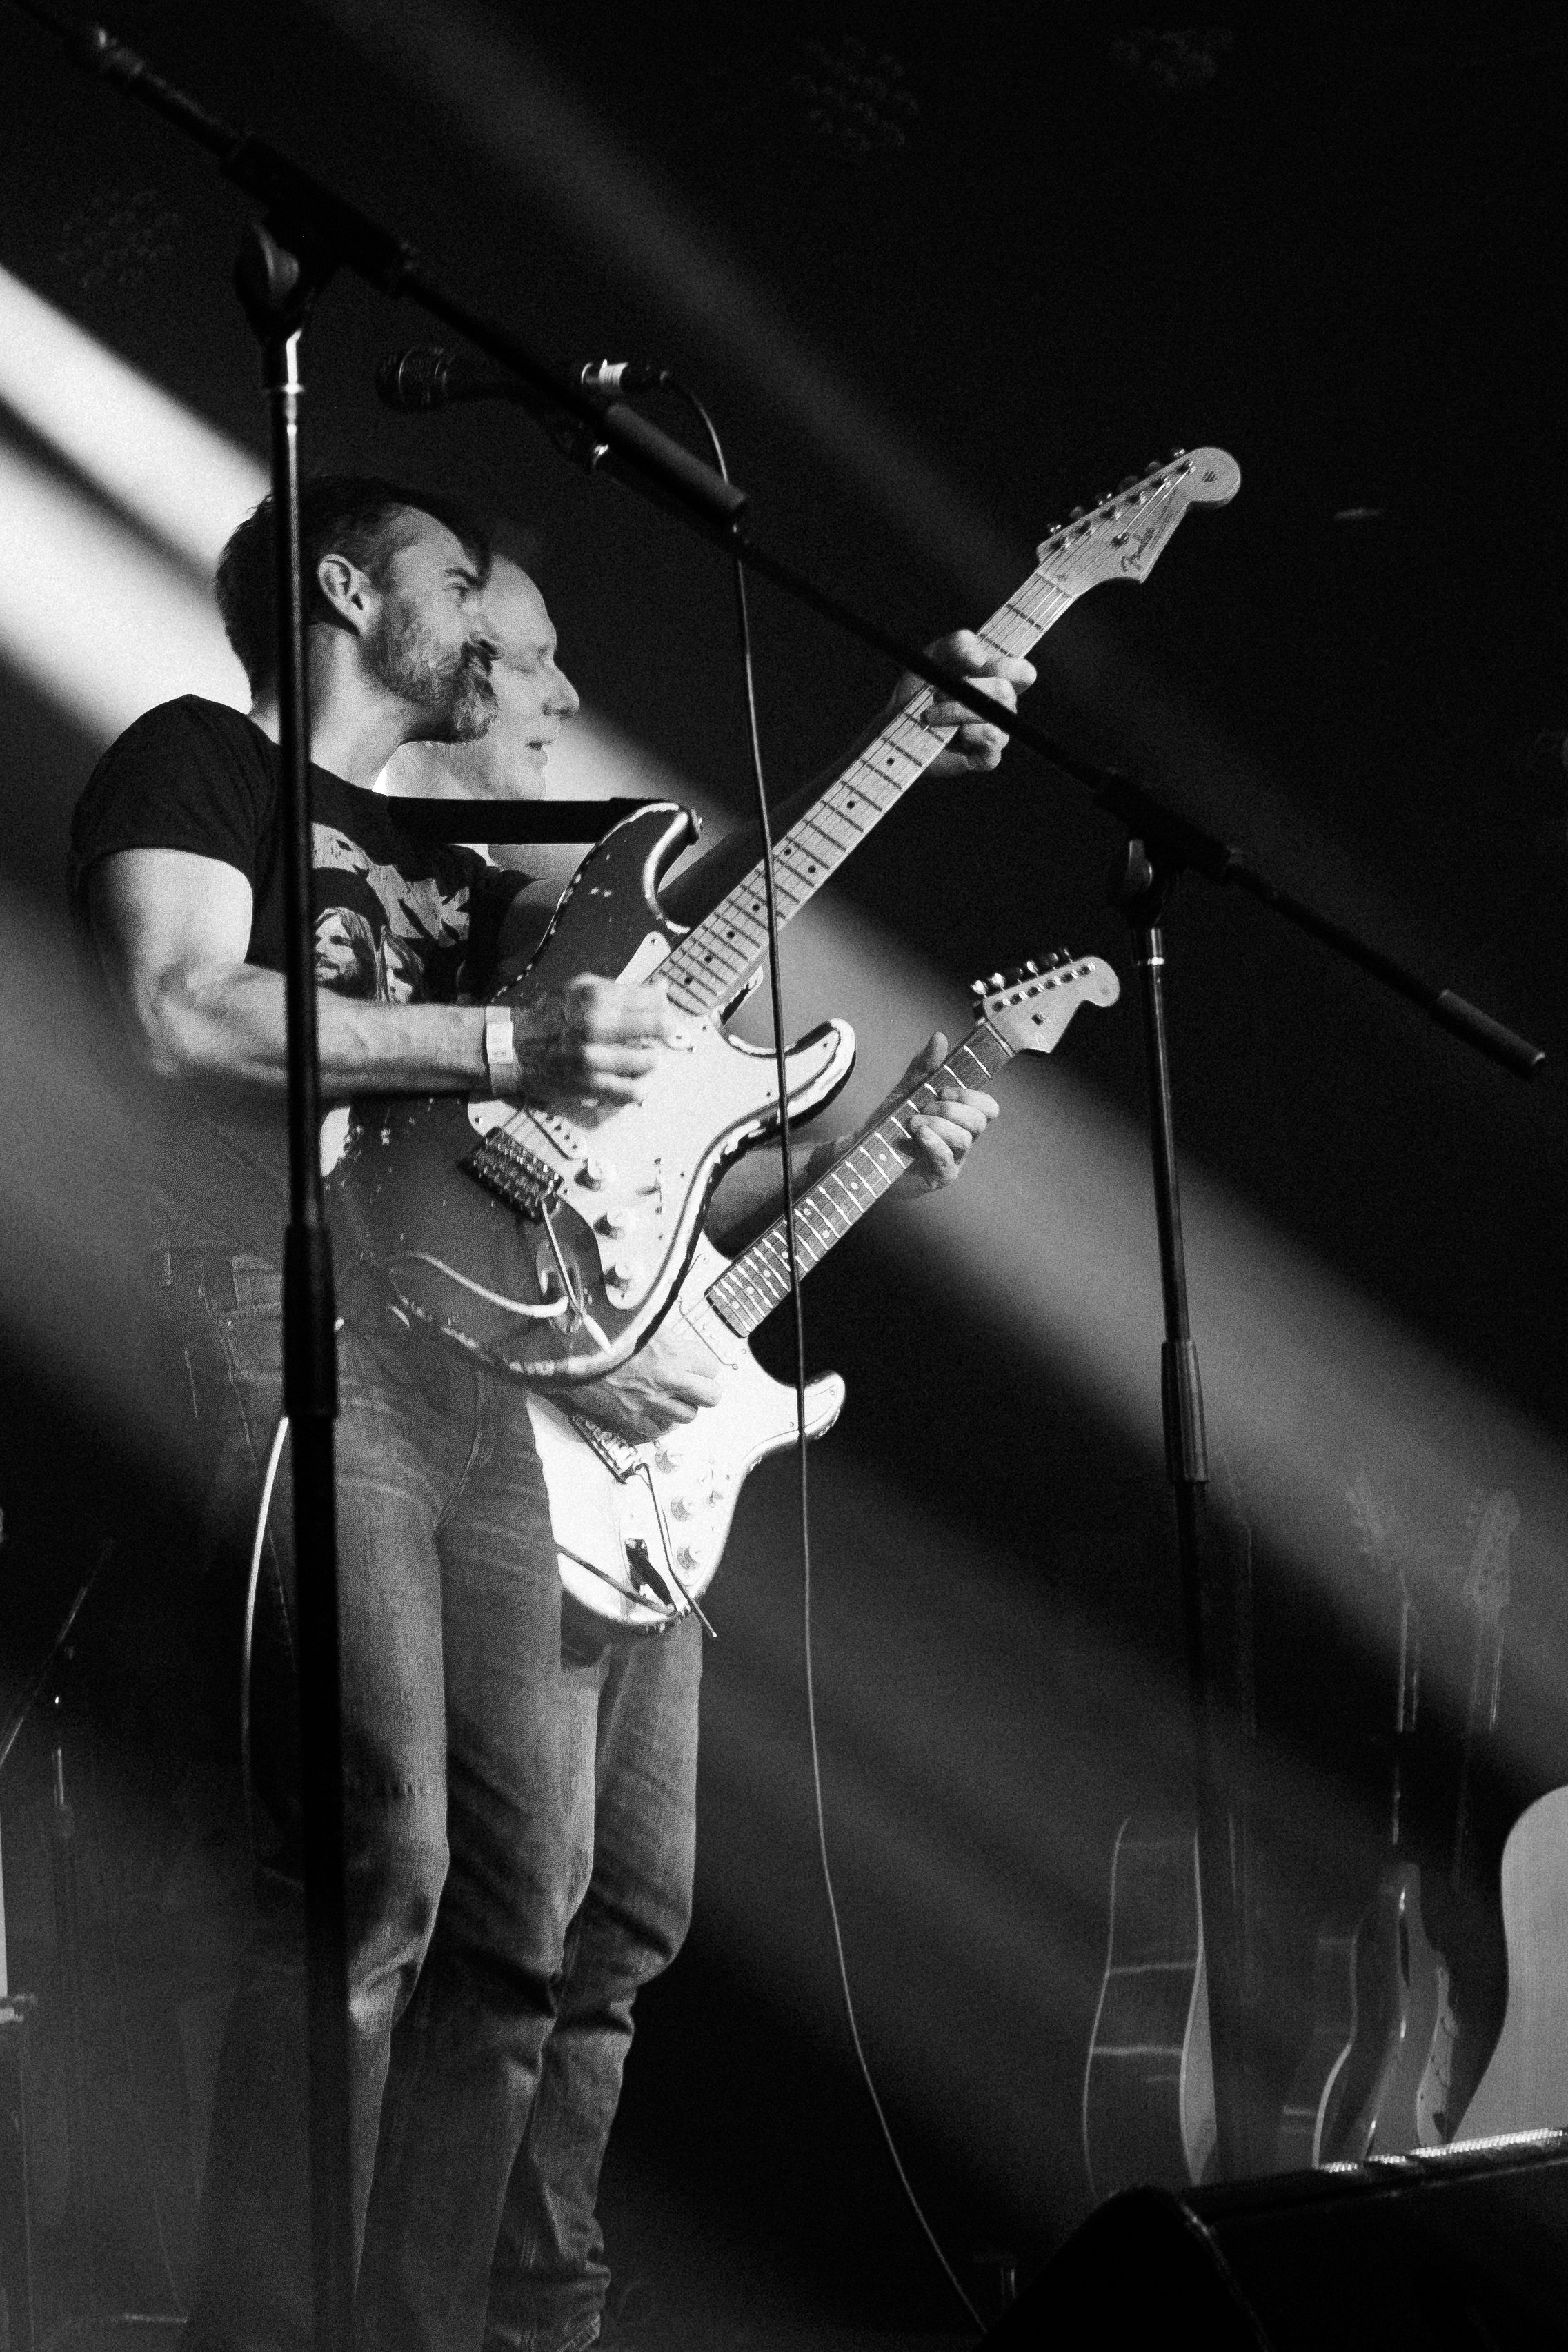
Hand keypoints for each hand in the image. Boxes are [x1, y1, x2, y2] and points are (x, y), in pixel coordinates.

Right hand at [510, 975, 687, 1105]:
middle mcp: (596, 1025)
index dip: (664, 1007)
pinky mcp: (591, 1084)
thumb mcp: (579, 988)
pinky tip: (632, 1079)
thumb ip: (621, 989)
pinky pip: (632, 1090)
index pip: (653, 1000)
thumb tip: (660, 990)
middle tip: (661, 1035)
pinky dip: (638, 1086)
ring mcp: (594, 1057)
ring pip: (649, 1060)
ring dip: (648, 1059)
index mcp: (596, 997)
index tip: (664, 1013)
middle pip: (658, 1026)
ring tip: (639, 1057)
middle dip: (664, 1031)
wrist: (513, 1049)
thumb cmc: (547, 1018)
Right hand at [571, 1321, 722, 1442]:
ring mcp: (652, 1402)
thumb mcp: (643, 1320)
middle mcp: (670, 1380)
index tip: (693, 1363)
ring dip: (682, 1407)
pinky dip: (657, 1423)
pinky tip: (649, 1411)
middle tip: (691, 1384)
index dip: (703, 1366)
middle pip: (711, 1397)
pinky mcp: (631, 1418)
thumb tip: (672, 1340)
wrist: (571, 1348)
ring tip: (669, 1397)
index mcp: (676, 1352)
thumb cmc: (603, 1329)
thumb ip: (664, 1335)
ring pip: (688, 1417)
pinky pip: (657, 1430)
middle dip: (703, 1390)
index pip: (712, 1367)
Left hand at [874, 1032, 999, 1199]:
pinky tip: (917, 1134)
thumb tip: (940, 1037)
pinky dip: (933, 1142)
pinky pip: (947, 1159)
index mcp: (960, 1119)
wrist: (863, 1152)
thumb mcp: (907, 1089)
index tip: (944, 1090)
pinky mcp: (940, 1177)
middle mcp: (962, 1140)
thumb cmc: (890, 1123)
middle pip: (979, 1121)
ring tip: (912, 1122)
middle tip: (923, 1108)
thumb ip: (925, 1066)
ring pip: (964, 1139)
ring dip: (937, 1124)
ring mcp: (954, 1160)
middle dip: (950, 1109)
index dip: (971, 1096)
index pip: (988, 1108)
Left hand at [896, 630, 1035, 776]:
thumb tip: (979, 657)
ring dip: (956, 710)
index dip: (1003, 666)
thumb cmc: (920, 688)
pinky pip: (992, 740)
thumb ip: (958, 644)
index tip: (973, 664)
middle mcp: (1002, 707)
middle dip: (967, 688)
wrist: (897, 723)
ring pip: (994, 714)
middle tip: (938, 693)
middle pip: (1005, 691)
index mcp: (998, 679)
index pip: (1022, 673)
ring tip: (931, 714)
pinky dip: (970, 732)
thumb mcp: (935, 656)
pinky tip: (955, 732)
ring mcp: (997, 732)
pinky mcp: (987, 757)